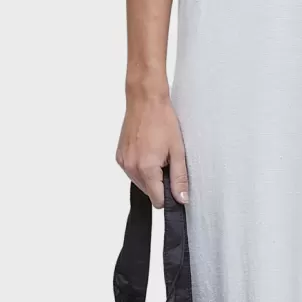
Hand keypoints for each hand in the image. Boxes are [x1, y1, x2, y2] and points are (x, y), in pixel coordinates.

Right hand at [116, 89, 188, 207]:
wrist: (145, 101)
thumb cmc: (162, 120)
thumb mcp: (178, 150)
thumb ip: (179, 177)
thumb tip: (181, 198)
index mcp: (146, 168)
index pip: (157, 200)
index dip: (169, 196)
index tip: (175, 187)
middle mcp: (131, 167)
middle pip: (148, 191)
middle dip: (160, 182)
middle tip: (167, 161)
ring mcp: (123, 162)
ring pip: (140, 182)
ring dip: (150, 175)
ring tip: (157, 153)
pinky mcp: (119, 156)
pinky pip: (132, 171)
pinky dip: (141, 167)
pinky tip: (148, 151)